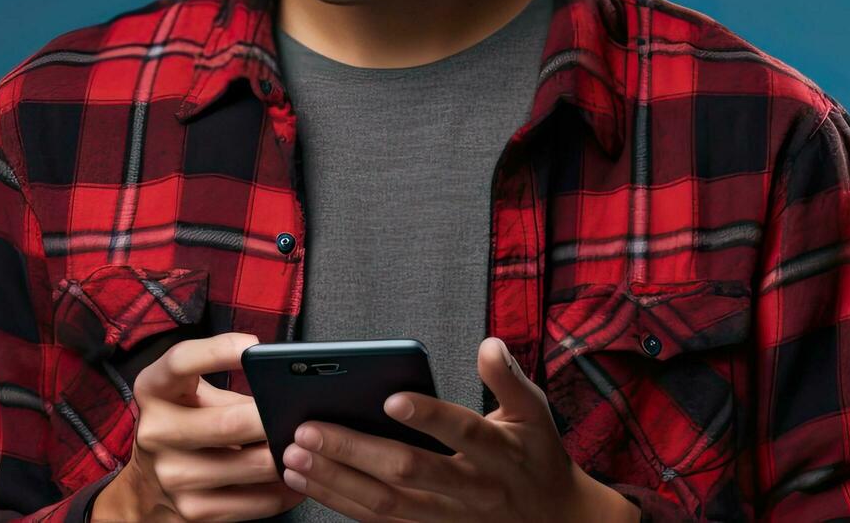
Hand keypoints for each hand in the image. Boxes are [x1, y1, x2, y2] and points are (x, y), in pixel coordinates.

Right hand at [93, 331, 303, 521]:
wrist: (148, 489)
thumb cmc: (181, 427)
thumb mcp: (189, 397)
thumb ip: (228, 389)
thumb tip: (287, 393)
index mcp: (153, 390)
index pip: (180, 361)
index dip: (217, 351)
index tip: (253, 347)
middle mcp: (155, 431)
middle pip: (229, 422)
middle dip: (272, 420)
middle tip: (301, 416)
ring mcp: (172, 475)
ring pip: (250, 465)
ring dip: (285, 457)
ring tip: (305, 448)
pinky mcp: (191, 510)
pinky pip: (254, 502)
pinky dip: (283, 491)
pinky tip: (292, 478)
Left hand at [275, 337, 640, 521]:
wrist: (556, 521)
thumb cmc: (536, 457)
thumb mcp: (536, 415)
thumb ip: (510, 379)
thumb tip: (489, 344)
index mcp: (501, 452)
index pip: (463, 431)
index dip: (428, 416)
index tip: (390, 398)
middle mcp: (473, 488)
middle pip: (410, 471)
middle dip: (355, 450)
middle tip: (308, 429)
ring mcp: (449, 516)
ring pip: (386, 504)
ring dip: (335, 480)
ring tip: (292, 456)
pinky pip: (379, 522)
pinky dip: (339, 500)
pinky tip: (306, 480)